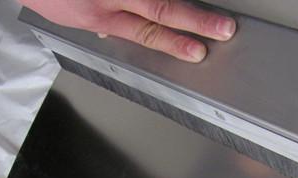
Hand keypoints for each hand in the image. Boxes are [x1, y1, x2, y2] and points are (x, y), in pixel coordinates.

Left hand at [21, 0, 236, 61]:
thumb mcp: (74, 16)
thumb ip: (105, 20)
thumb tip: (125, 26)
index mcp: (102, 14)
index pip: (146, 32)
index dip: (174, 43)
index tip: (199, 51)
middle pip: (160, 7)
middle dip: (195, 20)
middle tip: (223, 28)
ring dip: (187, 12)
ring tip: (213, 22)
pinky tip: (188, 5)